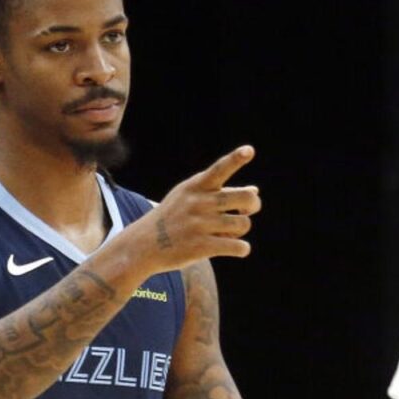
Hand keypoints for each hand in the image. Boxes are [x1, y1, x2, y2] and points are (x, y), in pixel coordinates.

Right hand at [126, 145, 259, 275]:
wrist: (143, 245)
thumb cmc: (172, 218)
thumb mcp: (189, 198)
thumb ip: (220, 192)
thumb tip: (255, 191)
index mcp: (195, 186)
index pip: (220, 169)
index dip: (236, 159)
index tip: (249, 150)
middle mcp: (198, 203)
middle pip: (245, 198)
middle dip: (253, 205)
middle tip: (247, 211)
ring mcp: (199, 225)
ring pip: (244, 224)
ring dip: (240, 231)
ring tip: (228, 233)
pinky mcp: (201, 247)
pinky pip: (239, 247)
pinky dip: (242, 249)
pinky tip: (235, 249)